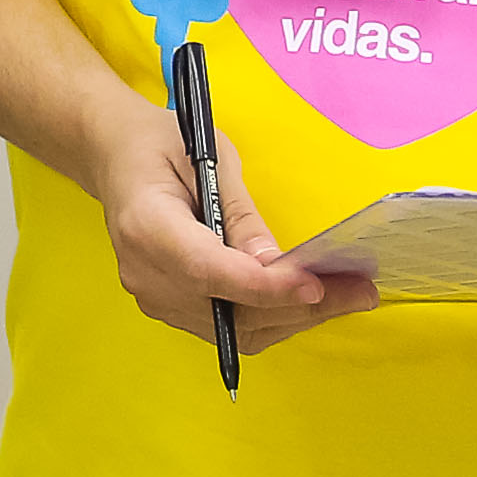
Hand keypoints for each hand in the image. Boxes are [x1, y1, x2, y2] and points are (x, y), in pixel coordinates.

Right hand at [90, 101, 370, 355]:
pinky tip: (311, 300)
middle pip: (230, 311)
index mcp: (146, 226)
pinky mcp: (170, 308)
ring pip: (236, 330)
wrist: (115, 156)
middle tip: (361, 290)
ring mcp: (154, 297)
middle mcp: (144, 272)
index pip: (208, 270)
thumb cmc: (161, 145)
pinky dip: (274, 318)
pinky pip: (229, 328)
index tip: (314, 286)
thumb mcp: (208, 158)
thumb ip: (241, 216)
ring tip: (348, 295)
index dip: (263, 286)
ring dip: (296, 318)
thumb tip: (277, 265)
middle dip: (301, 306)